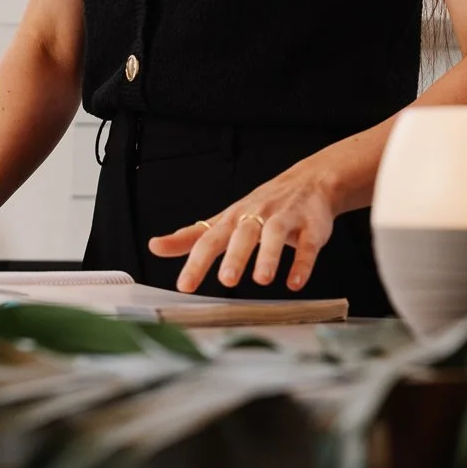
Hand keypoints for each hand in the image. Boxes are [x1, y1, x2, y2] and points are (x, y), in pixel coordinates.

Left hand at [148, 162, 336, 293]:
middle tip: (226, 281)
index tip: (185, 285)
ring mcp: (285, 219)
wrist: (310, 182)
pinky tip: (295, 282)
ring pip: (275, 234)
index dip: (197, 262)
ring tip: (262, 280)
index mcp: (233, 219)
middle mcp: (256, 216)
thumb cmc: (260, 208)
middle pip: (243, 234)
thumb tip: (155, 246)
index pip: (210, 239)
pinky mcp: (311, 227)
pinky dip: (302, 263)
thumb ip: (191, 236)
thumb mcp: (224, 220)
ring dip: (269, 256)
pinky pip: (308, 244)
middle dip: (235, 256)